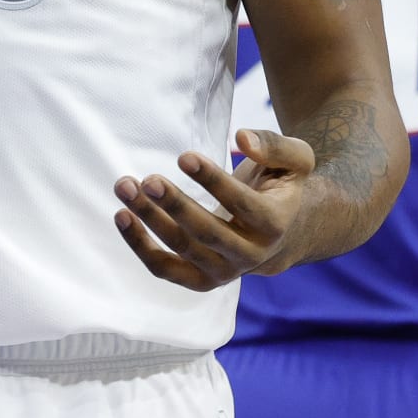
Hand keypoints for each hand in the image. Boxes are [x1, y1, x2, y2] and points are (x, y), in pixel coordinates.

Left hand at [112, 128, 315, 290]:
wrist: (285, 234)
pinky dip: (139, 246)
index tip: (184, 157)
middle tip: (148, 180)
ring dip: (149, 220)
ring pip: (180, 250)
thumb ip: (273, 144)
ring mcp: (224, 272)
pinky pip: (164, 268)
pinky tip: (122, 216)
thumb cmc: (281, 187)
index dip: (212, 181)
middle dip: (174, 205)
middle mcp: (250, 254)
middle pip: (206, 233)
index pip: (240, 204)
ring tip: (125, 188)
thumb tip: (242, 137)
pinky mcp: (200, 280)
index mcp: (274, 223)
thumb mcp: (295, 160)